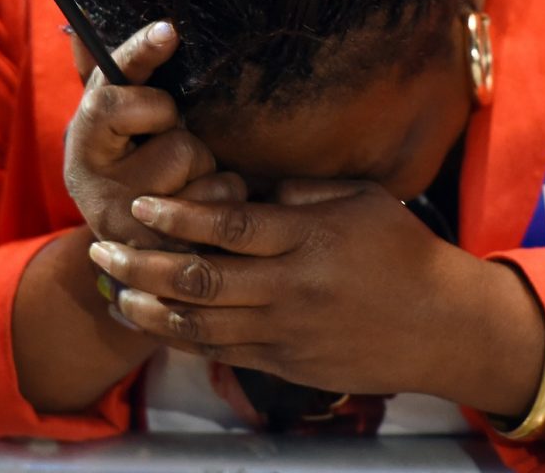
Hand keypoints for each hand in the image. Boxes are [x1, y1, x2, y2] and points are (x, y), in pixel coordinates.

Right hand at [63, 20, 245, 245]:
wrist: (127, 247)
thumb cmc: (129, 163)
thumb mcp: (110, 122)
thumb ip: (112, 74)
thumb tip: (79, 19)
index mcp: (83, 139)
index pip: (109, 97)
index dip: (139, 58)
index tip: (168, 30)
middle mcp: (94, 183)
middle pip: (173, 136)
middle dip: (182, 135)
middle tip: (160, 147)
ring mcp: (127, 222)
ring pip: (199, 166)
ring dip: (206, 168)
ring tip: (182, 180)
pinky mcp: (162, 249)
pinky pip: (218, 200)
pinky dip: (222, 193)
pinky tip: (200, 206)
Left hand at [86, 179, 544, 414]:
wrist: (442, 325)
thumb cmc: (403, 251)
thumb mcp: (363, 199)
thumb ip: (303, 190)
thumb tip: (250, 182)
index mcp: (308, 238)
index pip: (229, 227)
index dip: (178, 217)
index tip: (140, 206)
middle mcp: (290, 287)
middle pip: (199, 280)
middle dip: (142, 264)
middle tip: (102, 246)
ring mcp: (285, 331)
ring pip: (199, 324)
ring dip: (147, 307)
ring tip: (110, 289)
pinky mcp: (284, 362)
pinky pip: (219, 350)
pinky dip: (178, 337)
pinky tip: (152, 322)